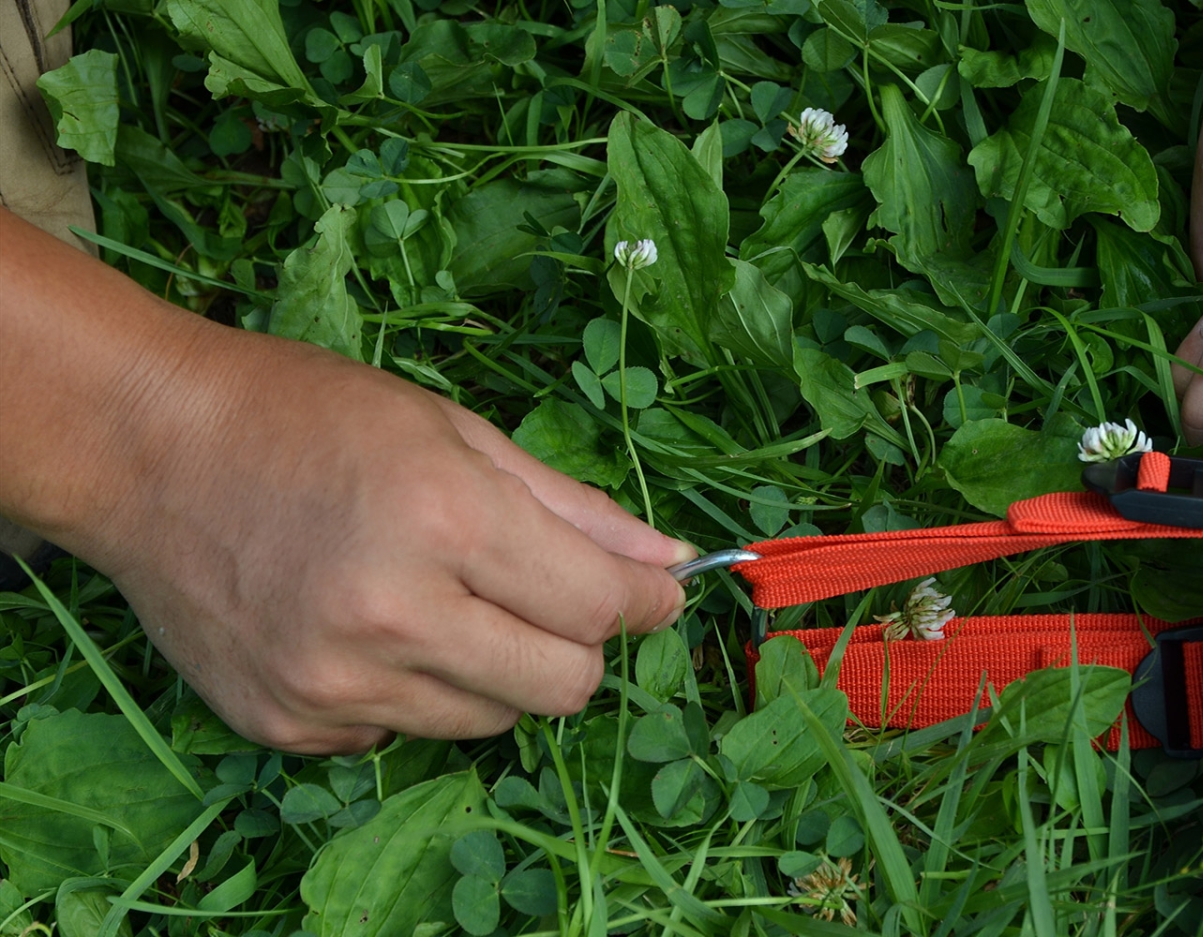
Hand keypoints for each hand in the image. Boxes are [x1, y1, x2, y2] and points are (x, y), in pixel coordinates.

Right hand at [0, 209, 690, 753]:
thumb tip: (669, 561)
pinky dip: (412, 693)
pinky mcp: (287, 723)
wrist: (145, 448)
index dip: (644, 602)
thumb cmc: (308, 415)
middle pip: (561, 687)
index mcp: (445, 519)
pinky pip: (402, 735)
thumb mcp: (455, 431)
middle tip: (544, 597)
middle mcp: (392, 615)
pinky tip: (367, 630)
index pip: (598, 607)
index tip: (652, 594)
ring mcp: (333, 683)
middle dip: (578, 645)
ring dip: (496, 670)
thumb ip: (572, 507)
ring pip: (490, 721)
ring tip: (442, 601)